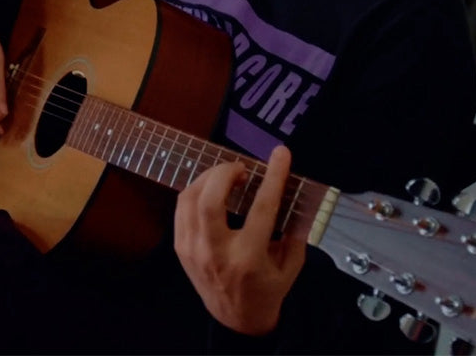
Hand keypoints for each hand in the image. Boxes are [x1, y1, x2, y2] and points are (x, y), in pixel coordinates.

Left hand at [174, 145, 305, 334]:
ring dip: (207, 178)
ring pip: (189, 200)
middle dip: (224, 173)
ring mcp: (192, 250)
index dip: (273, 177)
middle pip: (210, 201)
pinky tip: (210, 188)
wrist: (236, 320)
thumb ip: (296, 232)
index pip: (261, 209)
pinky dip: (195, 191)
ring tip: (226, 174)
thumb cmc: (267, 292)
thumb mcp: (291, 267)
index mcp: (248, 258)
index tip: (280, 155)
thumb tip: (295, 193)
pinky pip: (181, 208)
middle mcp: (216, 252)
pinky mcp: (180, 247)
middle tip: (241, 168)